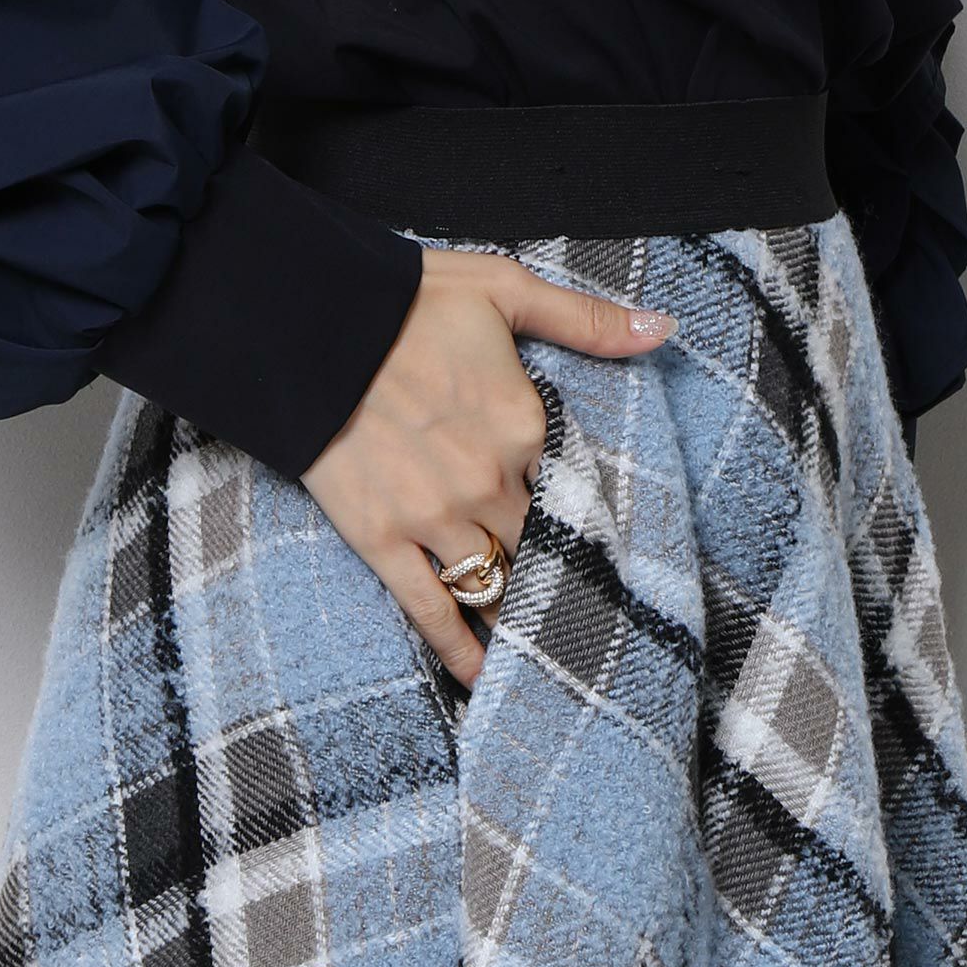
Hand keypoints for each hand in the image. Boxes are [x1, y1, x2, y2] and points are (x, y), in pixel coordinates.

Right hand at [300, 247, 677, 687]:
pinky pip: (431, 611)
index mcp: (524, 425)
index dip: (591, 518)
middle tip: (588, 612)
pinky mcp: (382, 540)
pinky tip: (483, 677)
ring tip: (545, 651)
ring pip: (495, 587)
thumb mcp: (505, 290)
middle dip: (563, 577)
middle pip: (543, 547)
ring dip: (521, 619)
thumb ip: (587, 320)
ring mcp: (434, 518)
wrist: (302, 320)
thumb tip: (663, 329)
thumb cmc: (404, 298)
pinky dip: (460, 649)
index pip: (577, 490)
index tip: (612, 548)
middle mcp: (487, 482)